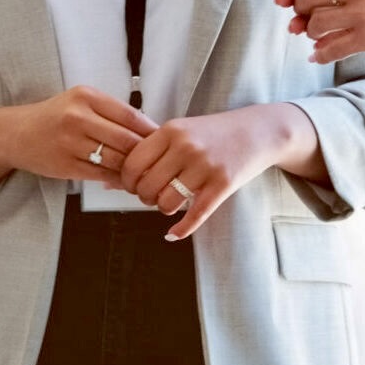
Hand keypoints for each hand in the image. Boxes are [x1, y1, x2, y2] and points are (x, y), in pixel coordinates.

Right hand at [0, 86, 156, 192]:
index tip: (164, 141)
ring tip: (145, 174)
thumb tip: (148, 131)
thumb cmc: (53, 117)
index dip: (151, 131)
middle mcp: (78, 117)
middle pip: (127, 139)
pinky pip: (102, 175)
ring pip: (117, 160)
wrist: (15, 133)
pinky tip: (124, 182)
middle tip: (159, 162)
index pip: (131, 115)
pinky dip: (117, 181)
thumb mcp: (79, 102)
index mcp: (86, 96)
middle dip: (146, 154)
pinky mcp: (66, 165)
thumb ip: (110, 113)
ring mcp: (71, 142)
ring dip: (134, 170)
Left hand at [120, 108, 293, 239]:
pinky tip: (172, 234)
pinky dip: (180, 230)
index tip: (132, 185)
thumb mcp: (179, 131)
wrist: (257, 131)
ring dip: (163, 209)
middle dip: (144, 197)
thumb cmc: (211, 133)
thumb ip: (148, 151)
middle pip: (147, 186)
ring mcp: (205, 166)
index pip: (132, 164)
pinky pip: (195, 215)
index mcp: (169, 131)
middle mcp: (185, 147)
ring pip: (167, 202)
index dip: (126, 181)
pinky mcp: (223, 184)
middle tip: (151, 196)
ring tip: (168, 203)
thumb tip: (107, 181)